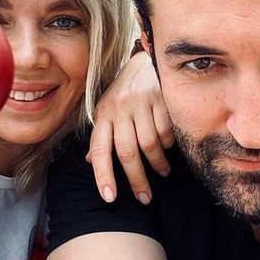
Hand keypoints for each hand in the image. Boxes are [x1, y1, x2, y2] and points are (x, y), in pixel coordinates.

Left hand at [89, 51, 173, 204]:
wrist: (145, 62)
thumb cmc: (125, 92)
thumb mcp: (107, 110)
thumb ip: (102, 135)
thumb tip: (90, 161)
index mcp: (103, 114)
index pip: (99, 149)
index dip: (102, 175)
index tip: (109, 197)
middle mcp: (119, 108)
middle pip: (126, 152)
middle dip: (136, 180)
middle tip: (144, 198)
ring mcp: (140, 102)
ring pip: (149, 144)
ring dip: (157, 164)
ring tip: (162, 172)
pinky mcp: (160, 97)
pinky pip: (166, 131)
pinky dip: (168, 144)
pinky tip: (169, 147)